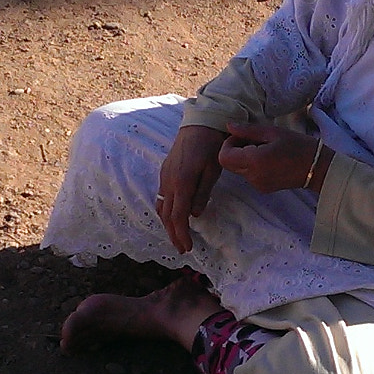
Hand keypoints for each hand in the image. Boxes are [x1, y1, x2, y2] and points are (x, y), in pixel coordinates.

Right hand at [157, 124, 226, 252]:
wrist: (199, 124)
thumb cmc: (210, 145)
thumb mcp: (212, 170)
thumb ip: (202, 193)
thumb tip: (194, 215)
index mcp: (182, 183)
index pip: (178, 216)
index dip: (181, 233)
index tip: (187, 247)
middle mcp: (169, 182)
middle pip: (167, 215)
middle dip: (173, 234)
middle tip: (182, 249)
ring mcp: (164, 176)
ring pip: (161, 207)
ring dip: (168, 224)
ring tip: (176, 236)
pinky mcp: (165, 172)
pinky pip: (161, 196)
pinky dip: (165, 211)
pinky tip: (172, 216)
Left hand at [217, 122, 321, 193]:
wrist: (317, 168)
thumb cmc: (298, 146)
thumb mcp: (273, 132)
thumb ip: (248, 130)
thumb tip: (228, 126)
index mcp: (254, 161)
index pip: (223, 156)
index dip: (229, 144)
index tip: (243, 136)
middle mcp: (252, 176)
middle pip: (228, 164)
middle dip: (235, 150)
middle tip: (253, 141)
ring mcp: (257, 185)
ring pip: (238, 169)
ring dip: (244, 157)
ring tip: (264, 148)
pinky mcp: (262, 188)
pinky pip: (248, 175)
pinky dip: (252, 165)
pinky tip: (269, 159)